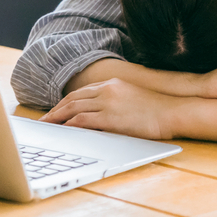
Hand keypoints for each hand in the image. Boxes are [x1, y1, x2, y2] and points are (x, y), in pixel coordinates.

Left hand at [41, 78, 177, 139]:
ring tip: (46, 127)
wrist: (172, 111)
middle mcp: (106, 90)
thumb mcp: (131, 97)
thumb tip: (100, 111)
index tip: (55, 111)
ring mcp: (108, 103)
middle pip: (72, 99)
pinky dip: (69, 126)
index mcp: (111, 84)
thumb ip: (114, 100)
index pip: (80, 93)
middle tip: (43, 121)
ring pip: (73, 109)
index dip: (64, 102)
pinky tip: (61, 132)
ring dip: (57, 118)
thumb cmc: (156, 109)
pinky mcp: (110, 118)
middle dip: (55, 110)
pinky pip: (82, 121)